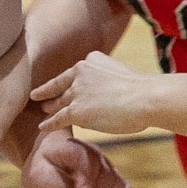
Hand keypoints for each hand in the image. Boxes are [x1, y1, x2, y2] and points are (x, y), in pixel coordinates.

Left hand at [21, 129, 134, 187]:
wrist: (50, 162)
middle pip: (106, 176)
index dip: (87, 178)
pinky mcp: (114, 181)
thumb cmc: (42, 169)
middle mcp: (95, 155)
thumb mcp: (37, 176)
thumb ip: (56, 185)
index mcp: (73, 147)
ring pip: (119, 187)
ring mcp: (107, 167)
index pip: (87, 159)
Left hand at [32, 51, 161, 136]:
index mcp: (92, 60)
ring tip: (43, 110)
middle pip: (63, 85)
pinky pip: (58, 118)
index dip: (65, 80)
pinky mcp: (76, 111)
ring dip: (50, 106)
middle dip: (52, 92)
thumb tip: (98, 100)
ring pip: (60, 101)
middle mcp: (80, 73)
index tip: (60, 82)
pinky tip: (43, 126)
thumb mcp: (120, 76)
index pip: (75, 72)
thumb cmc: (143, 91)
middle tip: (40, 96)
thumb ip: (106, 83)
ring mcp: (77, 92)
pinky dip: (49, 123)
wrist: (145, 98)